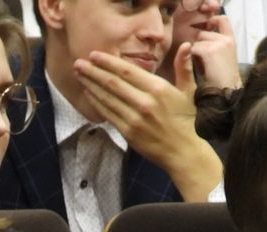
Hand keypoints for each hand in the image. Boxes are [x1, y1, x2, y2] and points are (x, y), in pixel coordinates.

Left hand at [72, 48, 224, 202]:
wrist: (183, 152)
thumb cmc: (185, 120)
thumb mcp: (188, 91)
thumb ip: (184, 67)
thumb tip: (186, 45)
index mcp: (158, 88)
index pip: (128, 71)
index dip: (109, 62)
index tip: (94, 54)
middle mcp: (145, 102)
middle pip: (113, 83)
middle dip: (93, 71)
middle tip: (78, 63)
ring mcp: (135, 118)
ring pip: (108, 98)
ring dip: (91, 85)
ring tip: (79, 75)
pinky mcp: (128, 132)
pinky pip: (109, 114)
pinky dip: (97, 103)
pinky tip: (88, 93)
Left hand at [187, 12, 241, 91]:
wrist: (226, 94)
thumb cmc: (224, 82)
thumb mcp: (224, 60)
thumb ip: (218, 46)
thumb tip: (201, 39)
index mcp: (232, 41)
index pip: (222, 20)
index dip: (212, 22)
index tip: (206, 29)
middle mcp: (227, 39)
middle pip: (204, 33)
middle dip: (200, 44)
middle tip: (205, 61)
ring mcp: (218, 44)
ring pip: (198, 41)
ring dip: (197, 53)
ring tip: (205, 67)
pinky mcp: (209, 51)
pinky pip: (194, 49)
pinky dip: (194, 58)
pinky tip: (202, 69)